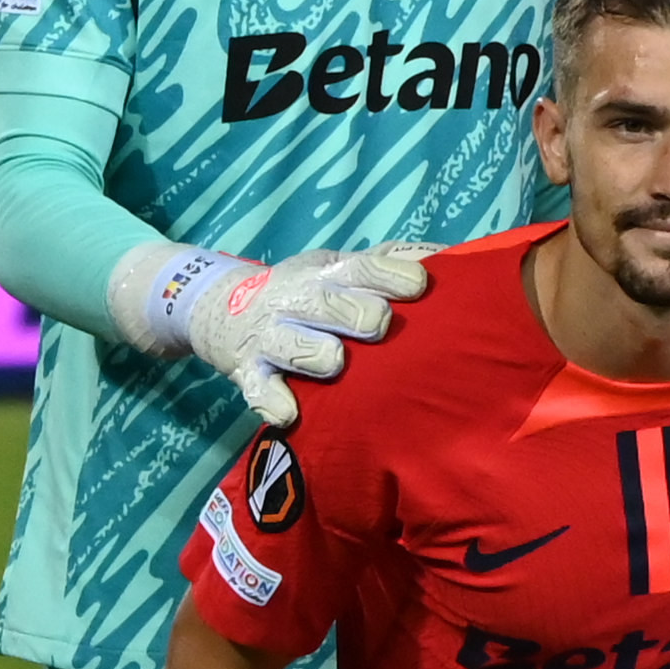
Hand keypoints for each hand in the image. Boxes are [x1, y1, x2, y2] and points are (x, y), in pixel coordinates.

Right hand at [120, 240, 432, 424]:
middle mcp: (297, 300)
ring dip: (319, 355)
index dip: (389, 275)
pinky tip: (291, 413)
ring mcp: (270, 337)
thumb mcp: (340, 267)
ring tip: (336, 361)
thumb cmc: (309, 293)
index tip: (419, 285)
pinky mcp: (248, 372)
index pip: (361, 266)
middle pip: (329, 304)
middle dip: (358, 315)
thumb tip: (452, 255)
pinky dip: (274, 402)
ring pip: (297, 347)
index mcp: (327, 273)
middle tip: (378, 326)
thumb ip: (390, 262)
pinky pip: (260, 391)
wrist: (217, 309)